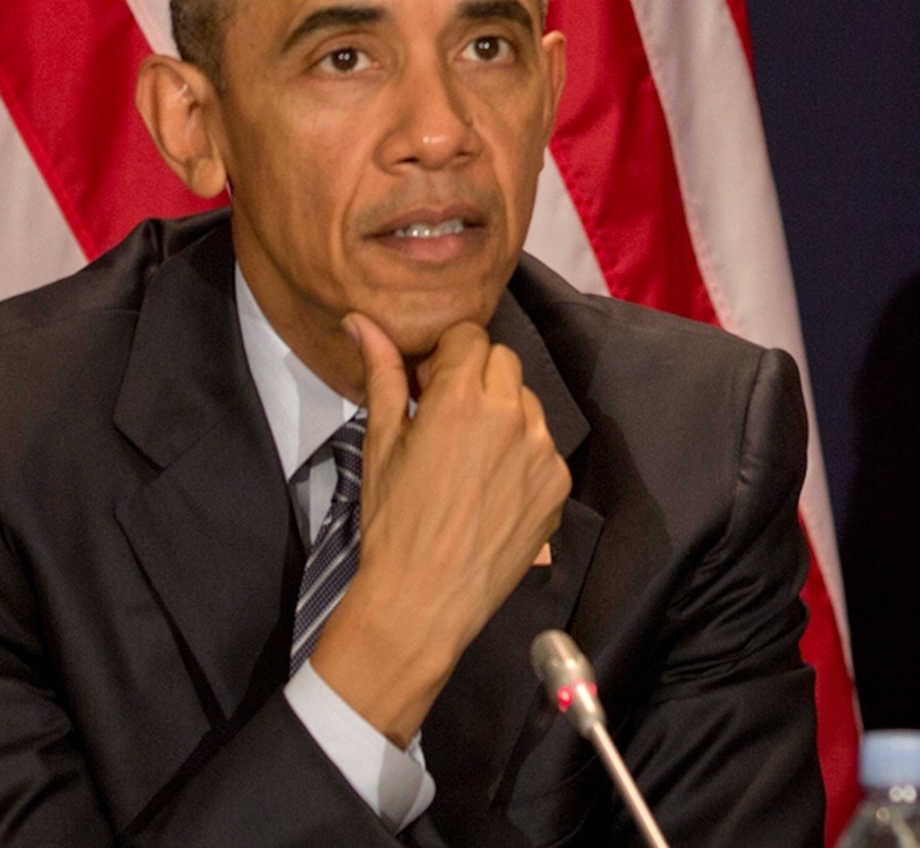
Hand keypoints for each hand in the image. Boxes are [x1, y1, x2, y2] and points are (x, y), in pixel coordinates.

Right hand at [308, 313, 571, 745]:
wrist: (424, 600)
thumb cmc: (393, 521)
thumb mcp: (381, 443)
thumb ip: (383, 373)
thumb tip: (360, 319)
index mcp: (463, 397)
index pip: (469, 337)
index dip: (446, 358)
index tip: (429, 386)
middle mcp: (512, 414)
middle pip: (502, 361)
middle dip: (475, 378)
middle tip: (447, 419)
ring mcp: (542, 449)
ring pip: (527, 402)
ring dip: (502, 413)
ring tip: (470, 459)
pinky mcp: (558, 483)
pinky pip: (543, 446)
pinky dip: (521, 455)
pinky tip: (492, 489)